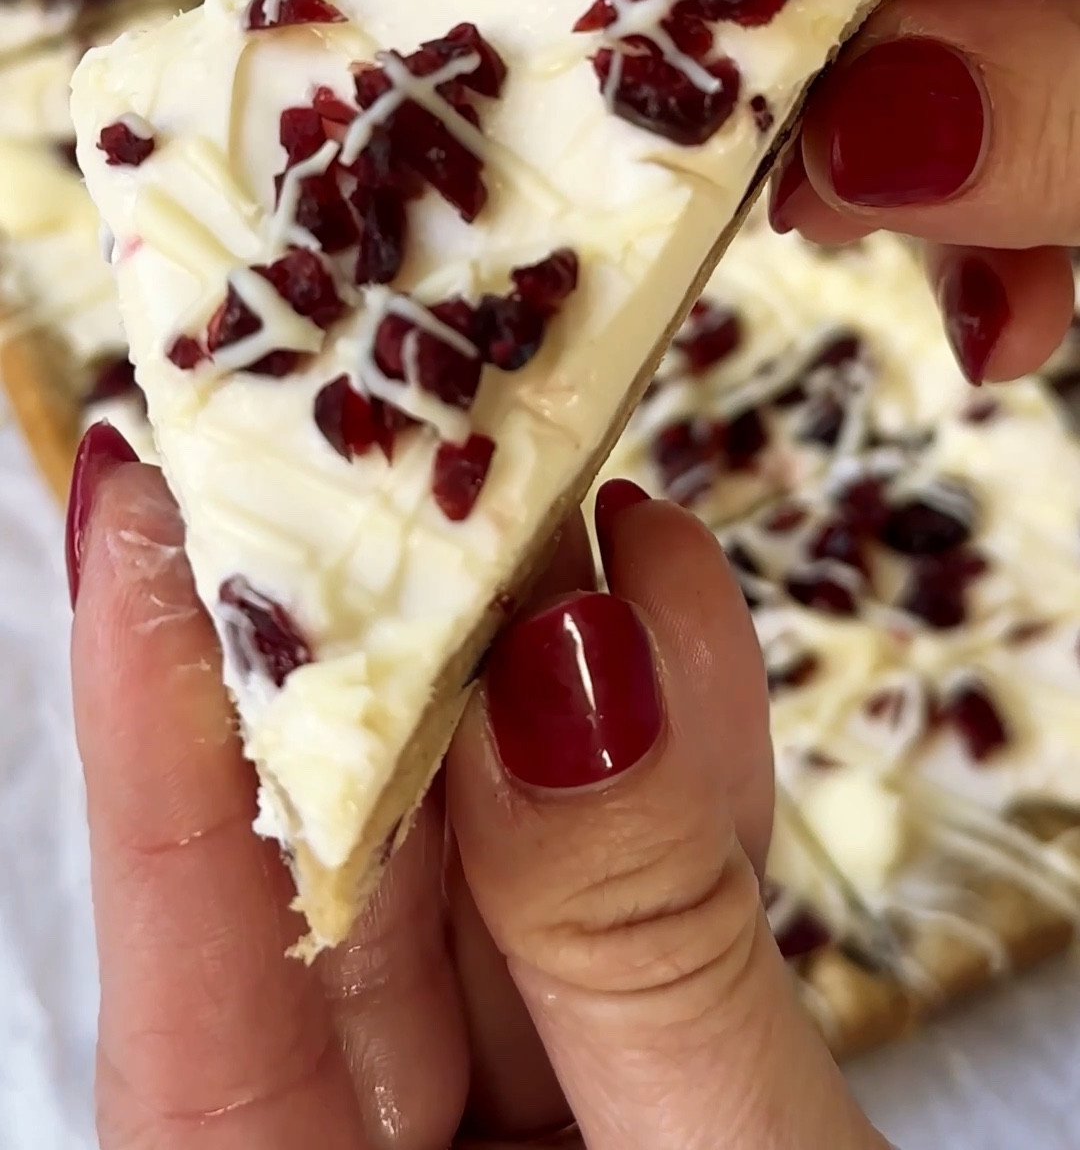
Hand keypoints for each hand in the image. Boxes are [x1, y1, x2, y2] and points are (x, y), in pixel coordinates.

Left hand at [71, 441, 887, 1147]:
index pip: (190, 934)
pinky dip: (641, 778)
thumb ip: (639, 949)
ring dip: (541, 677)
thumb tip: (574, 655)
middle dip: (386, 637)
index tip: (147, 478)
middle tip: (420, 420)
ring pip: (469, 863)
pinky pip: (584, 912)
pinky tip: (671, 632)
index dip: (155, 690)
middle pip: (322, 869)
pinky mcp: (576, 1092)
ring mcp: (459, 1129)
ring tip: (582, 494)